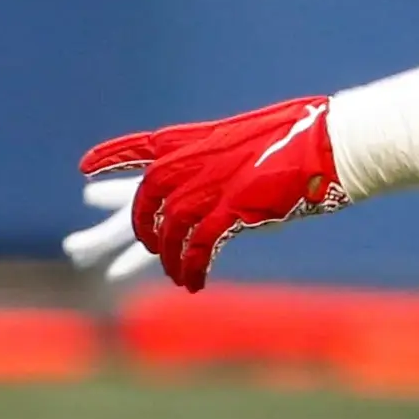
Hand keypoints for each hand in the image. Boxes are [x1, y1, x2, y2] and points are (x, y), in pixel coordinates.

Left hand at [77, 98, 344, 290]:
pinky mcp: (233, 212)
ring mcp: (213, 186)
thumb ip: (227, 157)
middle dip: (126, 227)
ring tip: (168, 273)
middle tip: (113, 246)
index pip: (140, 149)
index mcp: (198, 140)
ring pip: (166, 229)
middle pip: (143, 198)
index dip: (112, 162)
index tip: (85, 172)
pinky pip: (198, 248)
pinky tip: (191, 283)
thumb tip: (226, 166)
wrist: (333, 141)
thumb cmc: (305, 134)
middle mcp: (196, 161)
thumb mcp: (253, 140)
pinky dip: (191, 268)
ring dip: (163, 257)